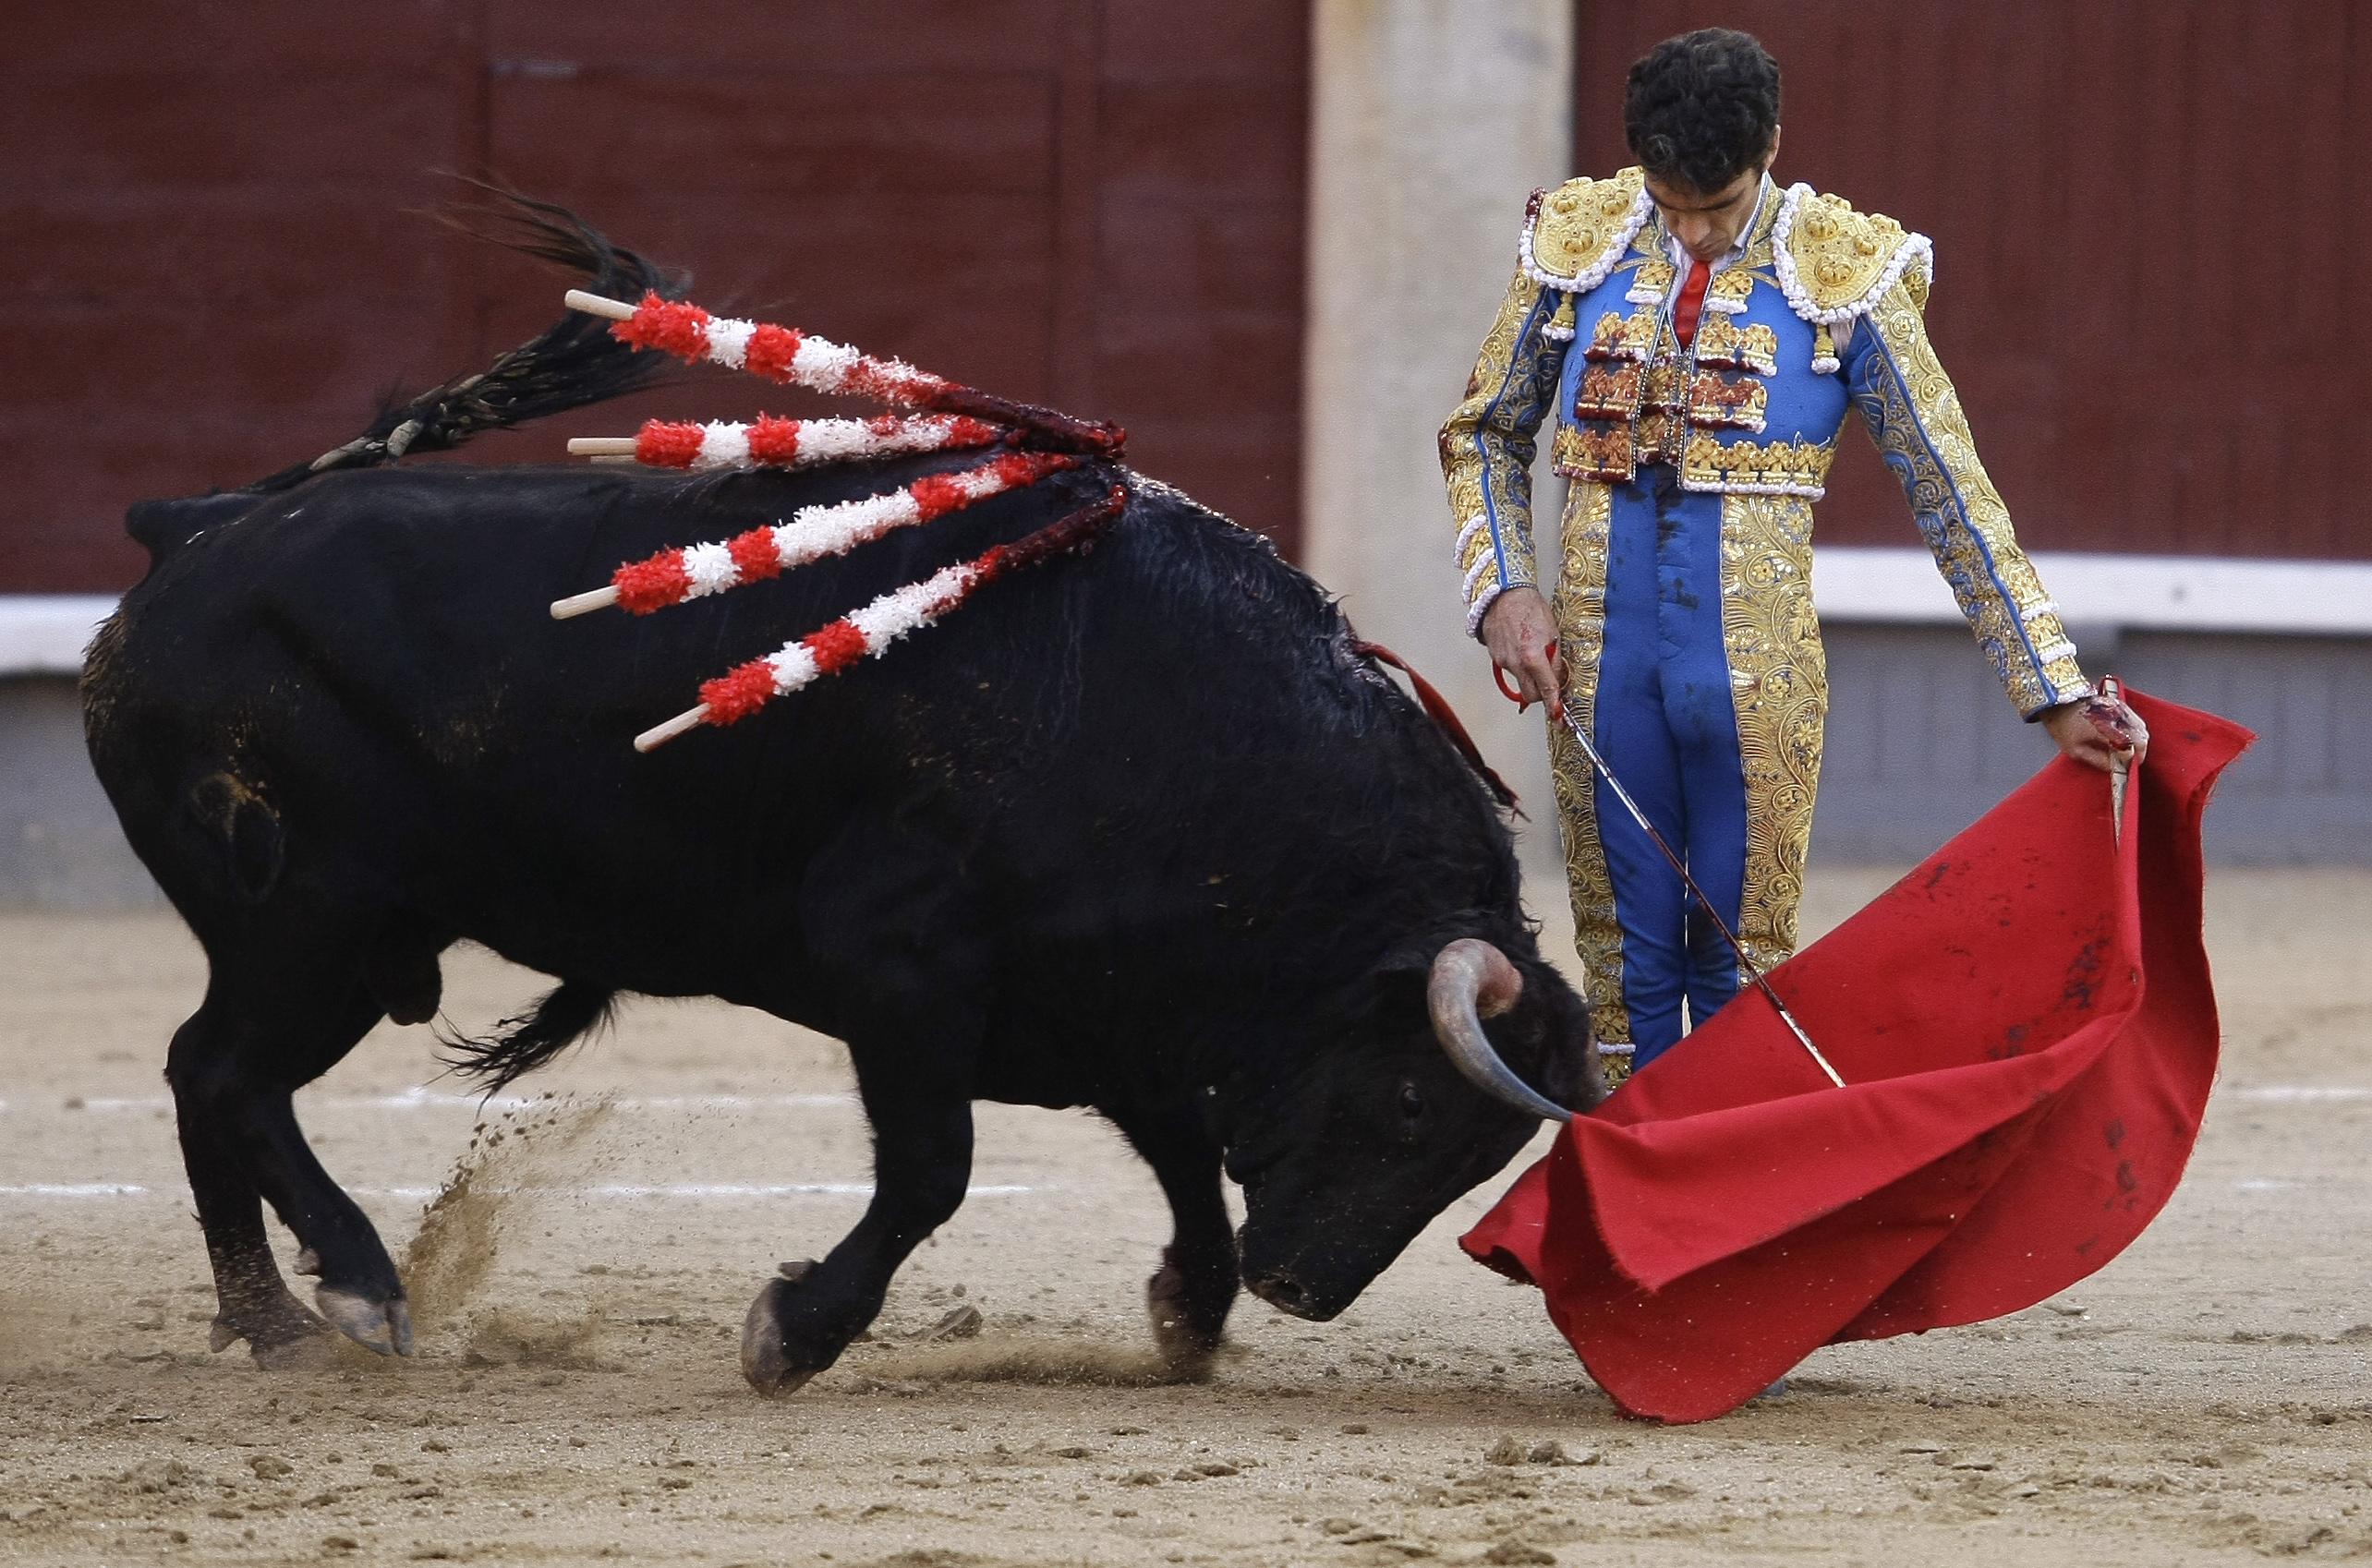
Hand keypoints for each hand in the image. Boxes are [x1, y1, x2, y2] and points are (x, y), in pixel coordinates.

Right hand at [1481, 586, 1562, 718]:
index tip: (1558, 717)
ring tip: (1532, 652)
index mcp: (1534, 657)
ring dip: (1528, 675)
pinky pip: (1510, 669)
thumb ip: (1555, 659)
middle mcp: (1516, 663)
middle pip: (1530, 695)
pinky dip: (1517, 664)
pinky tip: (1520, 647)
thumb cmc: (1531, 608)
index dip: (1553, 705)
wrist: (1504, 595)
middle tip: (1548, 684)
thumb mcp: (1553, 633)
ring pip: (1519, 680)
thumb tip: (1557, 678)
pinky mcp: (1494, 657)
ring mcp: (1503, 661)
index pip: (1546, 689)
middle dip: (1540, 694)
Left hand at [2042, 691, 2149, 772]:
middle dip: (2138, 753)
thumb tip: (2115, 768)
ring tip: (2126, 751)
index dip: (2131, 762)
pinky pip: (2136, 720)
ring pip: (2141, 728)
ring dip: (2137, 742)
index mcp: (2107, 729)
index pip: (2131, 749)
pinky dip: (2135, 731)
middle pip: (2141, 738)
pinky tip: (2124, 738)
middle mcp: (2117, 716)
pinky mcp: (2119, 703)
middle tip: (2128, 762)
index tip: (2127, 769)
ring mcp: (2120, 708)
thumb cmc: (2062, 723)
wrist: (2057, 700)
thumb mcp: (2075, 750)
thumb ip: (2098, 761)